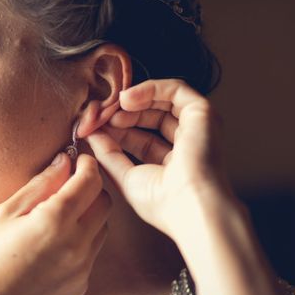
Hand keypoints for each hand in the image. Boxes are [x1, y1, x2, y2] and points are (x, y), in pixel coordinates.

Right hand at [0, 152, 110, 294]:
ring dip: (88, 214)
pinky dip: (81, 240)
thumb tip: (65, 160)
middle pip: (104, 203)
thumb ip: (41, 183)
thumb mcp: (6, 212)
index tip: (79, 159)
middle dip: (91, 188)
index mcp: (56, 220)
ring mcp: (82, 268)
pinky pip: (91, 253)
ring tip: (59, 214)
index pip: (91, 181)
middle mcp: (77, 245)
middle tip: (69, 183)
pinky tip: (54, 243)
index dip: (87, 165)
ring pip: (101, 228)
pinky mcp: (80, 286)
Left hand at [85, 78, 239, 247]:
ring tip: (112, 108)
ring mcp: (196, 127)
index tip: (92, 127)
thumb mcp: (126, 177)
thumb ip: (108, 153)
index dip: (115, 129)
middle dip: (121, 113)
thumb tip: (92, 133)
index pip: (139, 137)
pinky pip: (176, 89)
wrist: (190, 207)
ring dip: (133, 99)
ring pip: (162, 100)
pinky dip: (150, 88)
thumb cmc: (163, 203)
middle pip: (149, 116)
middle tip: (99, 116)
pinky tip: (128, 98)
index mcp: (171, 162)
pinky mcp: (203, 113)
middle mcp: (186, 143)